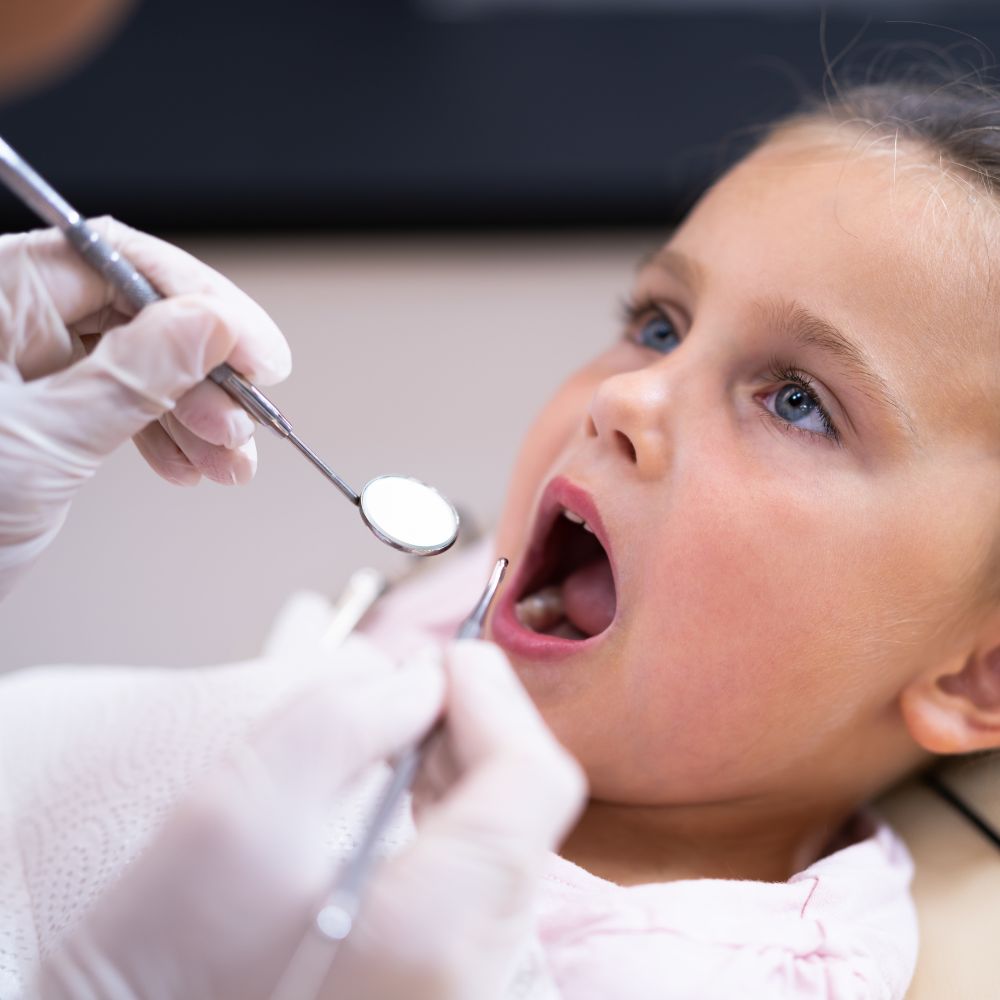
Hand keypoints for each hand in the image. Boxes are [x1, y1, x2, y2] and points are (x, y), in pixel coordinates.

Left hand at [0, 218, 289, 595]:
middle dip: (204, 373)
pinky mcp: (46, 415)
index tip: (253, 350)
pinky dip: (168, 438)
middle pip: (139, 315)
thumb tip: (210, 326)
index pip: (113, 260)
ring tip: (230, 459)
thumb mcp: (38, 442)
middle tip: (243, 419)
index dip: (197, 300)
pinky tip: (192, 465)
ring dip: (199, 414)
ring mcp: (28, 370)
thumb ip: (131, 378)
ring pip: (142, 366)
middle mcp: (7, 323)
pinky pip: (125, 408)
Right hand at [34, 639, 584, 999]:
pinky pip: (487, 868)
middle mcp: (475, 964)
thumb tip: (423, 684)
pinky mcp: (449, 972)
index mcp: (437, 925)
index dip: (494, 698)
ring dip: (468, 757)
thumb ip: (345, 719)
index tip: (444, 659)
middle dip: (479, 720)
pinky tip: (411, 779)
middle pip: (527, 802)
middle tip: (417, 682)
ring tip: (408, 721)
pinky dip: (457, 803)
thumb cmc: (172, 949)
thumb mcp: (243, 803)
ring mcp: (469, 977)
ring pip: (512, 831)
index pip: (531, 780)